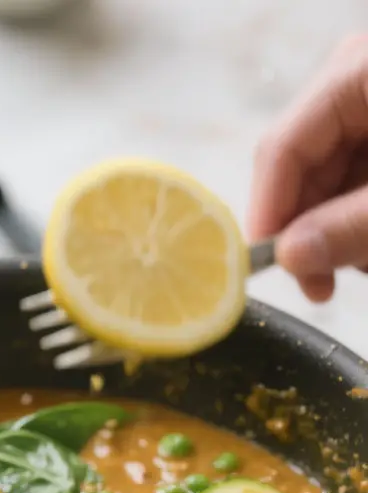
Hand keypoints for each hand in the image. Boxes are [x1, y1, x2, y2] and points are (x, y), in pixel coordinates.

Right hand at [249, 34, 367, 301]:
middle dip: (311, 232)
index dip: (268, 214)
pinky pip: (351, 177)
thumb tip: (289, 259)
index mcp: (355, 73)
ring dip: (338, 231)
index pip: (282, 148)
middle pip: (300, 169)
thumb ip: (352, 227)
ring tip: (366, 261)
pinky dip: (357, 216)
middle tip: (324, 287)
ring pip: (325, 181)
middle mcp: (351, 82)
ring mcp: (366, 104)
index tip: (266, 272)